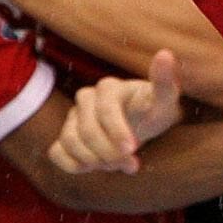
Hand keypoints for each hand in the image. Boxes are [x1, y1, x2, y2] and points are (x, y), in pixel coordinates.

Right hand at [47, 54, 186, 176]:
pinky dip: (72, 165)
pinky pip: (56, 152)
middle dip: (108, 152)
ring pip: (70, 141)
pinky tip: (93, 168)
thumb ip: (165, 80)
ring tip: (117, 166)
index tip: (133, 149)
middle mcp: (86, 98)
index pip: (105, 110)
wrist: (143, 124)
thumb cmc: (155, 110)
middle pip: (86, 130)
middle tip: (129, 165)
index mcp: (108, 87)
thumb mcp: (166, 99)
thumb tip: (165, 53)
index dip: (117, 132)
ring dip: (93, 161)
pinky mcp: (64, 135)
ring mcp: (72, 117)